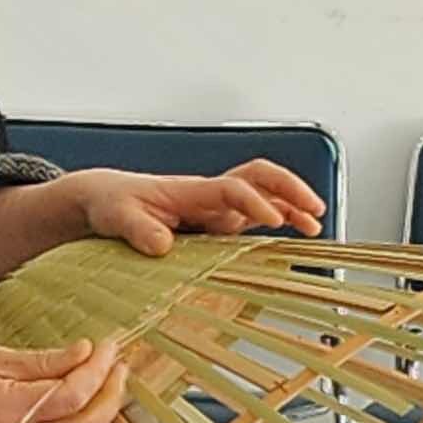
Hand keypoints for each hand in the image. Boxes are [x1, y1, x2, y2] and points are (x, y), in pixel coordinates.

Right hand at [0, 340, 132, 422]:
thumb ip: (41, 361)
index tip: (106, 346)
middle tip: (119, 364)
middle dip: (113, 394)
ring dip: (100, 406)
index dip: (98, 369)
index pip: (73, 394)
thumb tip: (84, 353)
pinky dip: (78, 416)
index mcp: (9, 411)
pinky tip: (81, 393)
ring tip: (107, 374)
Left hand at [75, 161, 328, 254]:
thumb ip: (138, 229)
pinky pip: (255, 216)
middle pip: (260, 177)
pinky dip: (280, 219)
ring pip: (264, 195)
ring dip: (292, 204)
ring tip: (314, 224)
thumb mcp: (117, 215)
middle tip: (313, 208)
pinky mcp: (217, 223)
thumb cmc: (113, 202)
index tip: (273, 219)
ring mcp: (217, 208)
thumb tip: (162, 245)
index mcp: (191, 191)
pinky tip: (292, 232)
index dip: (255, 201)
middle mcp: (210, 196)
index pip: (233, 188)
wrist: (108, 199)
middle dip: (290, 189)